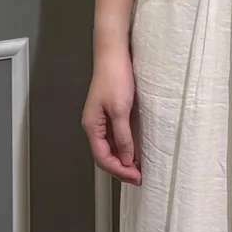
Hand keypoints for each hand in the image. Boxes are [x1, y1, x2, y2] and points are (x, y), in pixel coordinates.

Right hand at [82, 46, 142, 183]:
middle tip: (139, 177)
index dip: (119, 171)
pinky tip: (134, 150)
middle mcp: (94, 125)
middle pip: (104, 155)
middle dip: (121, 169)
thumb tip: (125, 159)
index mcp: (92, 126)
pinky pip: (115, 137)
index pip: (102, 158)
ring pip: (110, 148)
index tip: (136, 177)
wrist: (114, 54)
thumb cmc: (114, 77)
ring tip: (138, 168)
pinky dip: (124, 147)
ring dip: (123, 160)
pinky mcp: (110, 113)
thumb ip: (122, 137)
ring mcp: (101, 120)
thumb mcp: (120, 110)